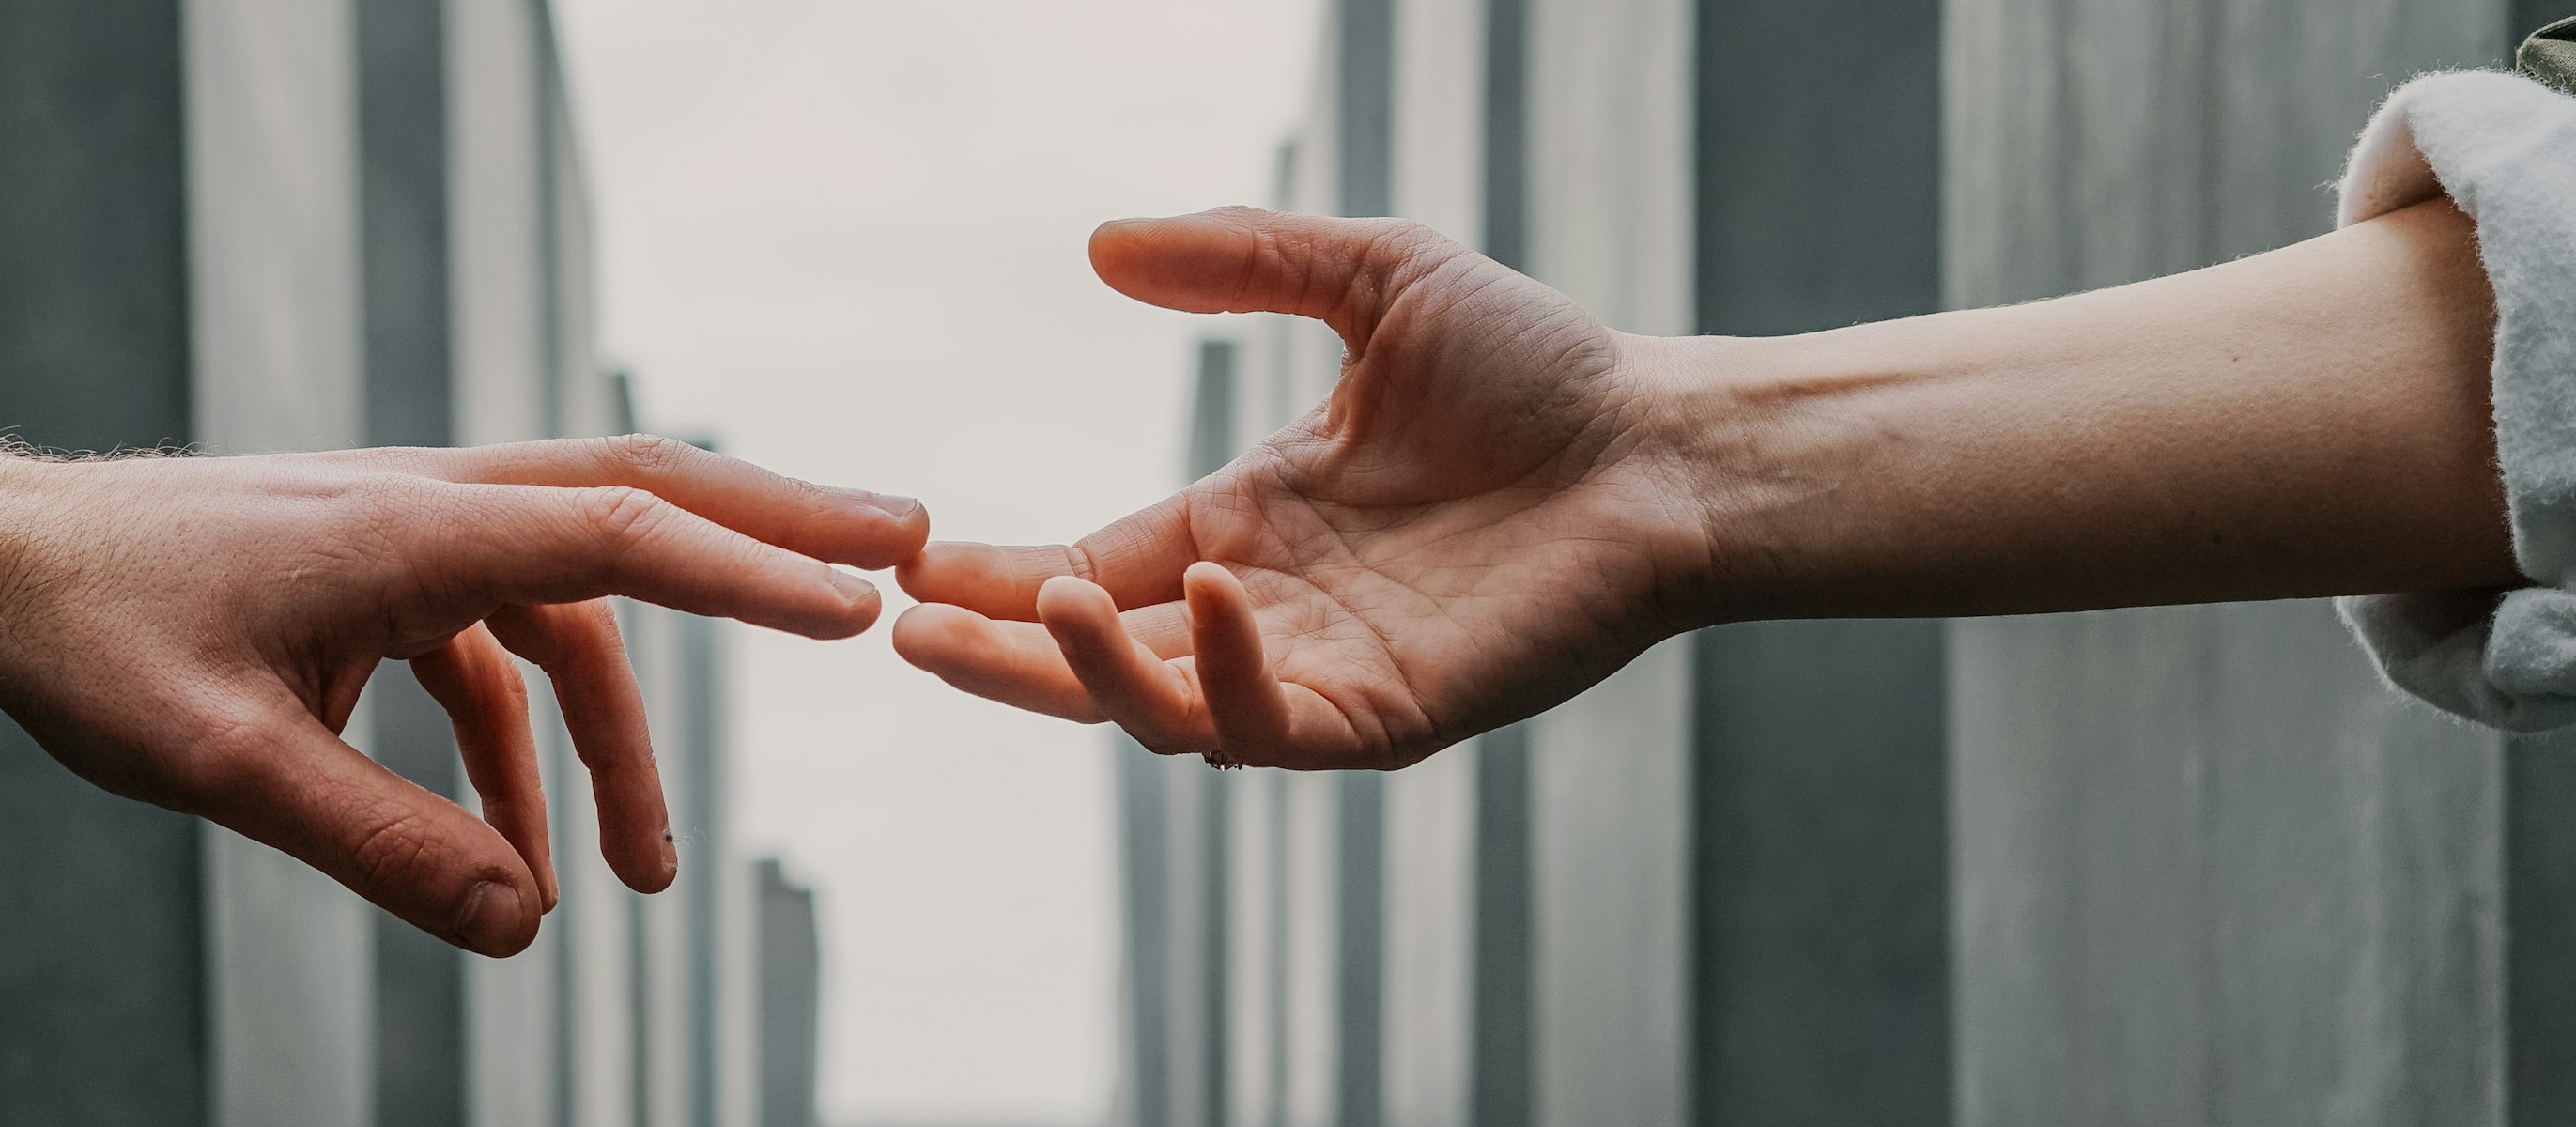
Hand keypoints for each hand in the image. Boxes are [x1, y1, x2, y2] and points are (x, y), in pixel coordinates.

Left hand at [0, 435, 924, 955]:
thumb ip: (383, 848)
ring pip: (575, 603)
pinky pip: (494, 656)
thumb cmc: (94, 646)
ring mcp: (410, 536)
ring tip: (653, 881)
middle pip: (643, 500)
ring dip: (625, 736)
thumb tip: (527, 925)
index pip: (620, 534)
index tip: (862, 604)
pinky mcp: (380, 579)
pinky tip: (517, 864)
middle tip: (907, 548)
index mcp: (411, 525)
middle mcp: (432, 506)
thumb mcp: (228, 768)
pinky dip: (524, 753)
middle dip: (777, 532)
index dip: (751, 569)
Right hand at [892, 208, 1713, 769]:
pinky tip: (1207, 598)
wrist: (1667, 443)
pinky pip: (1273, 725)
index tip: (912, 563)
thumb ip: (1240, 261)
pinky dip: (1226, 676)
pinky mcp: (1388, 715)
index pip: (1092, 566)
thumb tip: (1100, 244)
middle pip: (1096, 657)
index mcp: (1247, 524)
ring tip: (1034, 607)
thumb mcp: (1373, 277)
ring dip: (1085, 672)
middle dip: (998, 654)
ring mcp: (1323, 671)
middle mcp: (1266, 610)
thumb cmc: (1541, 368)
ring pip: (1162, 711)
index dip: (997, 576)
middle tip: (908, 630)